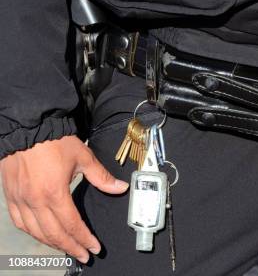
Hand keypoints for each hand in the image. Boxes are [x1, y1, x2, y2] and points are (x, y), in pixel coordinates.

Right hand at [0, 136, 128, 262]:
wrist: (27, 127)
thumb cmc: (54, 141)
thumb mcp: (83, 157)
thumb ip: (101, 176)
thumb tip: (120, 187)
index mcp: (54, 193)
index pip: (71, 225)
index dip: (84, 239)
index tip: (94, 248)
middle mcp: (35, 200)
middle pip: (53, 234)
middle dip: (70, 247)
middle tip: (83, 256)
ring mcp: (20, 199)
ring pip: (35, 231)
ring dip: (51, 243)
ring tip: (66, 249)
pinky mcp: (10, 195)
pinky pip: (19, 221)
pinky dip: (31, 232)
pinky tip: (41, 235)